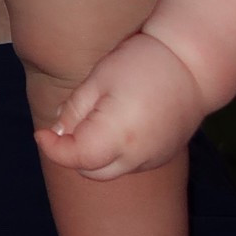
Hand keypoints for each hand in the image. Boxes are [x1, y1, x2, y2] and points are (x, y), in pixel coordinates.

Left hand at [33, 30, 211, 178]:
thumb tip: (58, 131)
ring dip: (95, 155)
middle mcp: (136, 157)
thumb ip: (75, 109)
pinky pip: (131, 163)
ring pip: (111, 169)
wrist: (194, 64)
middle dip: (73, 154)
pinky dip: (116, 153)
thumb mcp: (99, 78)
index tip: (40, 134)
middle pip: (91, 171)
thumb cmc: (143, 63)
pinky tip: (119, 124)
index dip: (52, 149)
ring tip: (96, 120)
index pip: (75, 158)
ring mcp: (153, 159)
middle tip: (67, 126)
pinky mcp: (164, 155)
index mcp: (117, 136)